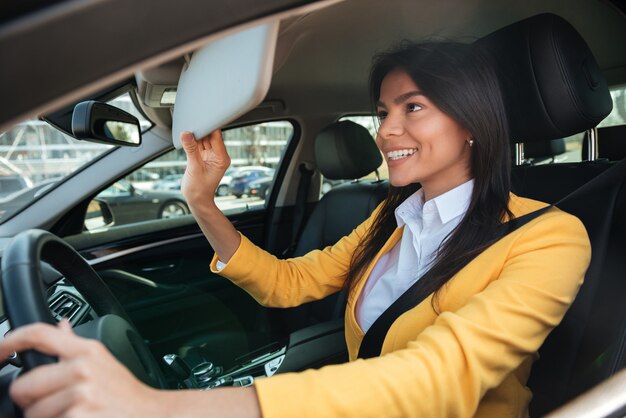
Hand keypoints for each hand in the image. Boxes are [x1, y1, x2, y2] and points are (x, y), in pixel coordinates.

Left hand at [0, 321, 160, 417]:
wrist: (152, 415)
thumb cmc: (125, 394)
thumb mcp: (104, 362)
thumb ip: (76, 345)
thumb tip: (61, 325)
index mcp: (87, 351)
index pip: (39, 334)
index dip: (10, 340)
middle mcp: (82, 369)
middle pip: (23, 385)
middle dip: (30, 401)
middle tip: (52, 405)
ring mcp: (80, 395)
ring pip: (32, 414)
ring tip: (70, 416)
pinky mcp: (78, 417)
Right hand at [180, 130, 230, 207]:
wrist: (197, 200)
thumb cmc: (199, 189)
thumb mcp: (194, 168)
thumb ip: (190, 149)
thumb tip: (185, 134)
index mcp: (222, 158)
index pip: (217, 136)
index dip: (209, 126)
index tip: (200, 119)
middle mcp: (218, 155)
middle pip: (210, 136)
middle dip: (200, 129)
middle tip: (189, 124)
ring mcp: (210, 156)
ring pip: (203, 139)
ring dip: (195, 135)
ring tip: (186, 131)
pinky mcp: (202, 157)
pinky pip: (197, 145)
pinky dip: (192, 141)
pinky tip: (186, 138)